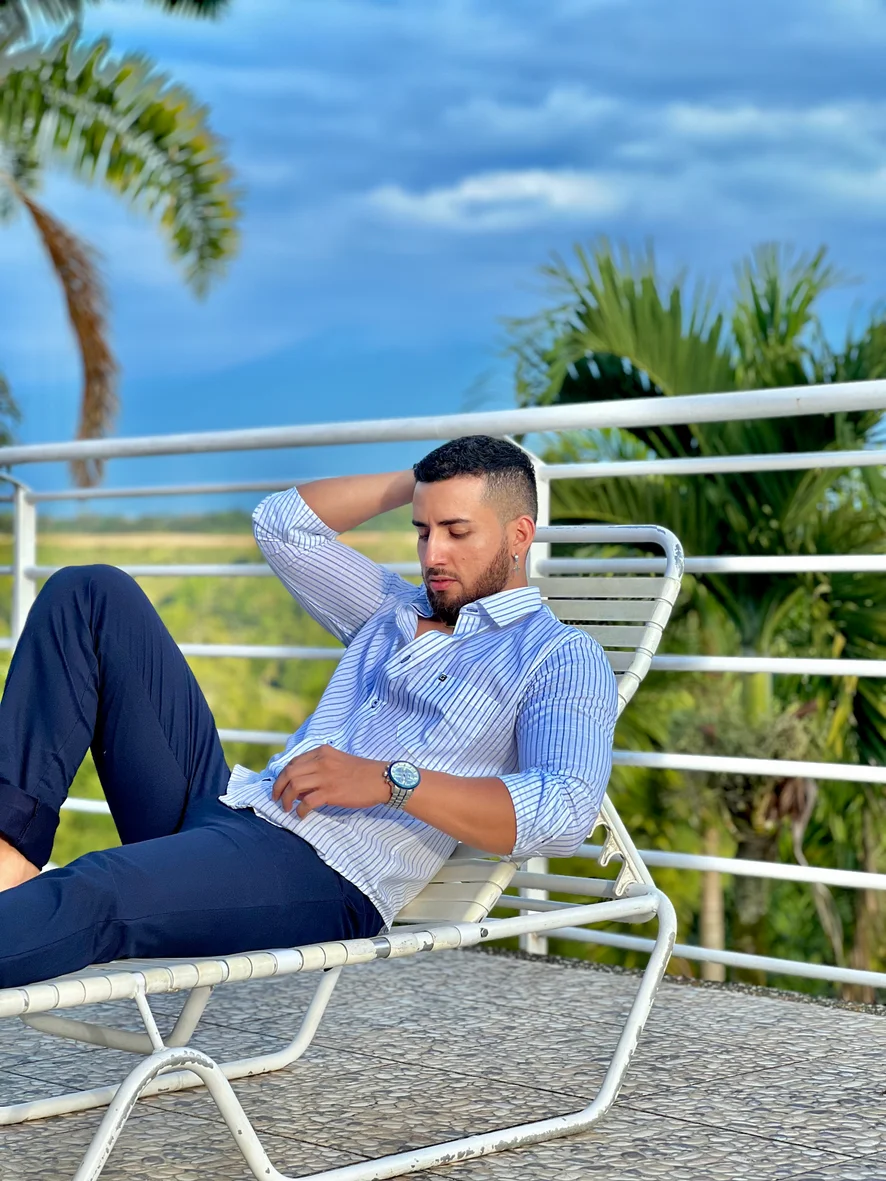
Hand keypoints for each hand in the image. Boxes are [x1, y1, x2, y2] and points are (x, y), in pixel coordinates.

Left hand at [272, 745, 390, 817]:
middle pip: (289, 772)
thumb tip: (301, 784)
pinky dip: (300, 810)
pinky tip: (301, 815)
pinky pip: (306, 801)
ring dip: (285, 799)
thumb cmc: (361, 772)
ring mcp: (325, 777)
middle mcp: (321, 761)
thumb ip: (319, 767)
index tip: (280, 786)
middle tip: (276, 799)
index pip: (293, 762)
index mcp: (322, 752)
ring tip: (286, 808)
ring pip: (294, 786)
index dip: (282, 775)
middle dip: (278, 787)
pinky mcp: (331, 792)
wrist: (381, 779)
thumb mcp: (338, 761)